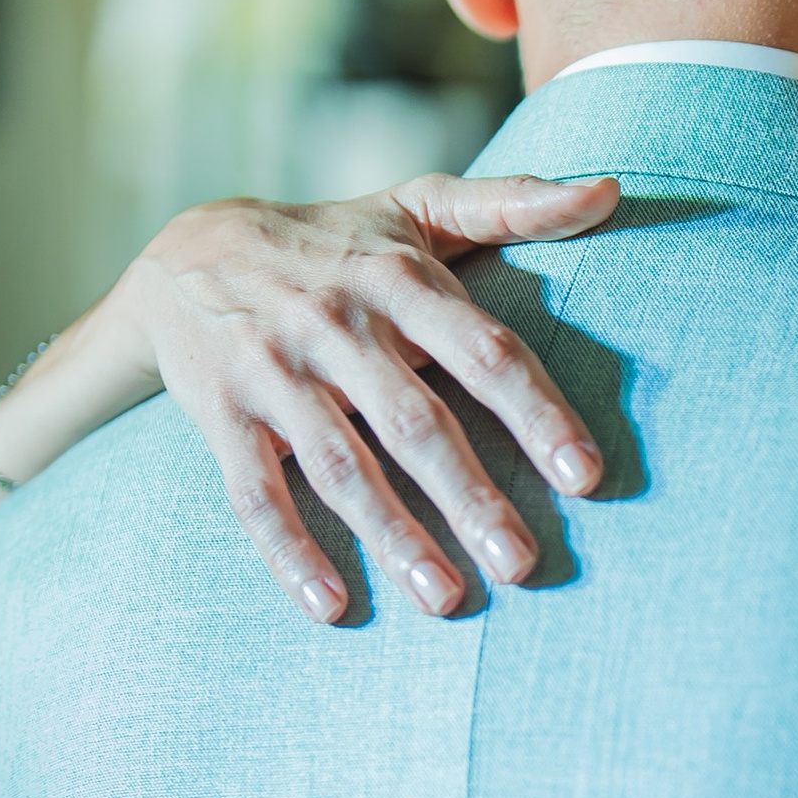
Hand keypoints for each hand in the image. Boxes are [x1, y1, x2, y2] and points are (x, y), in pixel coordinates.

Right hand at [117, 172, 618, 619]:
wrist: (186, 253)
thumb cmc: (337, 241)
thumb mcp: (418, 207)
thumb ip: (514, 202)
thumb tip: (611, 189)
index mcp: (397, 277)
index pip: (482, 350)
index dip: (535, 413)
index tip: (586, 476)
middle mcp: (336, 324)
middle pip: (414, 421)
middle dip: (470, 496)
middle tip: (523, 563)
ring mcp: (273, 372)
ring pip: (339, 466)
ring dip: (393, 536)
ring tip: (447, 598)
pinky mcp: (222, 415)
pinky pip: (254, 493)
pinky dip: (288, 552)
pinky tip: (332, 608)